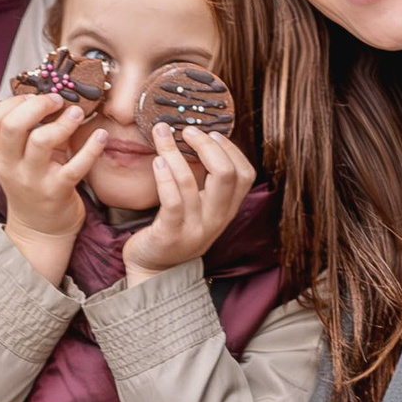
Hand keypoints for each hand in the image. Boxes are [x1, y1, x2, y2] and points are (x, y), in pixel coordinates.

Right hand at [0, 88, 105, 289]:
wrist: (40, 230)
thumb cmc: (33, 186)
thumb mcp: (18, 159)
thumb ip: (27, 131)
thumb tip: (49, 93)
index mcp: (0, 154)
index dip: (11, 101)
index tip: (33, 96)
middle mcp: (12, 165)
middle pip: (12, 126)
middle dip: (36, 106)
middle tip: (57, 99)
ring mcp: (34, 180)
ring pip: (41, 142)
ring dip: (63, 123)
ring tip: (78, 113)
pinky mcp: (58, 192)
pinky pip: (75, 167)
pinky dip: (91, 149)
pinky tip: (102, 136)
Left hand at [119, 127, 256, 277]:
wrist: (155, 272)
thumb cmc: (175, 231)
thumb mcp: (201, 210)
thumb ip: (207, 185)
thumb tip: (202, 140)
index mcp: (227, 210)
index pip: (245, 175)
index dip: (231, 149)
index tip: (212, 134)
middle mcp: (216, 220)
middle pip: (226, 174)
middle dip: (207, 145)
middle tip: (188, 130)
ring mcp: (194, 229)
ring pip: (190, 183)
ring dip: (174, 152)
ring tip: (162, 134)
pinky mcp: (170, 235)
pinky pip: (171, 201)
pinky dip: (164, 176)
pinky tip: (156, 160)